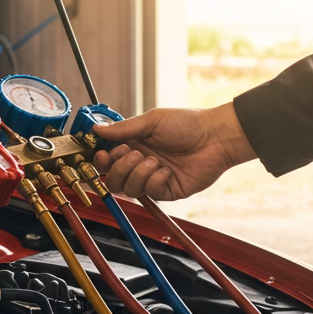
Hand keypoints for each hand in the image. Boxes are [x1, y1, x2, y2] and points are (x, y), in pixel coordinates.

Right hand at [92, 102, 255, 200]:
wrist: (215, 137)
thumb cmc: (187, 124)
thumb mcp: (152, 121)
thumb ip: (124, 129)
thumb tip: (97, 129)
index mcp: (134, 144)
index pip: (107, 159)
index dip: (102, 160)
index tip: (103, 155)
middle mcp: (140, 163)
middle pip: (113, 178)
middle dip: (119, 168)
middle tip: (134, 154)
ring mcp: (153, 178)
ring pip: (129, 189)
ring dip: (138, 174)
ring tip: (155, 161)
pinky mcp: (167, 190)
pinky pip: (150, 192)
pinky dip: (156, 180)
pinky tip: (168, 170)